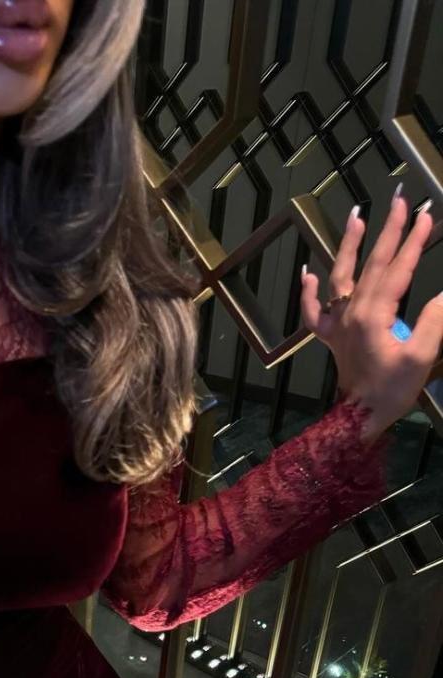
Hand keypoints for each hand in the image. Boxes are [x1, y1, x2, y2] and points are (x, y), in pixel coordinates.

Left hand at [300, 186, 442, 442]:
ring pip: (339, 277)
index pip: (397, 270)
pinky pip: (313, 312)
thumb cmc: (391, 391)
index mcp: (372, 315)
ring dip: (347, 245)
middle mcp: (349, 314)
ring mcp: (336, 325)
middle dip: (388, 230)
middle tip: (401, 199)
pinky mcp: (329, 338)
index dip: (413, 241)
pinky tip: (307, 272)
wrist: (357, 418)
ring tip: (356, 216)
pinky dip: (309, 292)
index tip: (426, 214)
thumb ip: (434, 321)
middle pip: (371, 265)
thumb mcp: (420, 357)